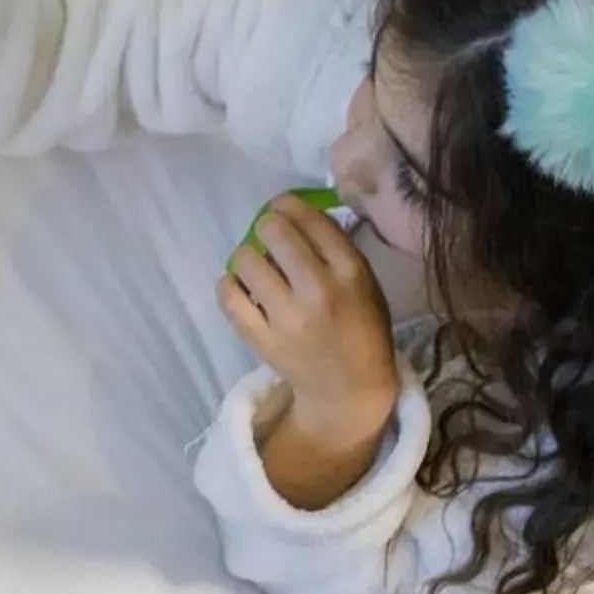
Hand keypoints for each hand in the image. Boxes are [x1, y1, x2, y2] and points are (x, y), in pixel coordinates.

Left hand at [219, 193, 398, 448]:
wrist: (350, 388)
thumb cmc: (360, 326)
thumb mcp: (364, 281)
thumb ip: (334, 249)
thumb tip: (291, 212)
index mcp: (351, 271)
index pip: (310, 219)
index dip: (287, 206)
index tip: (281, 209)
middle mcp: (319, 290)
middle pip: (273, 231)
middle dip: (266, 227)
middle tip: (267, 237)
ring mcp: (288, 317)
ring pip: (245, 260)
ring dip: (247, 257)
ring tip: (256, 268)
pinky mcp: (263, 339)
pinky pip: (229, 297)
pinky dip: (229, 286)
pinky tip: (240, 288)